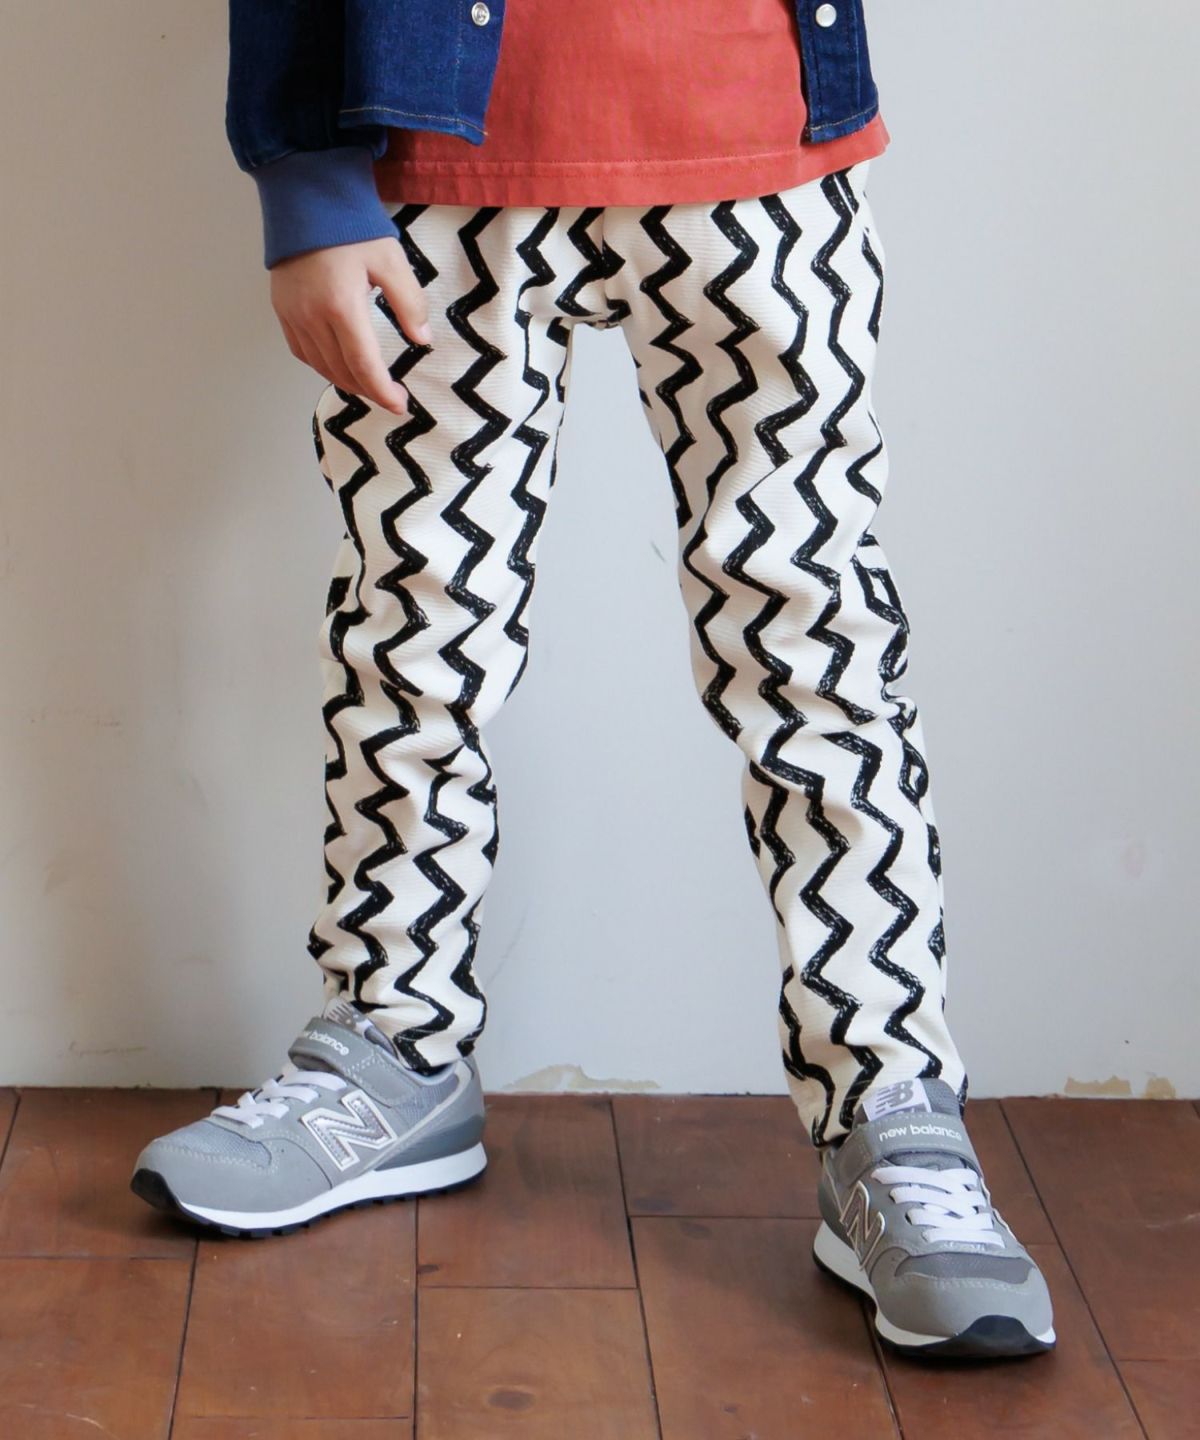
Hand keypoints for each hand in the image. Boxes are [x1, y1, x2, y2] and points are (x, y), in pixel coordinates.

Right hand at [270, 235, 431, 415]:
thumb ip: (409, 302)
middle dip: (369, 390)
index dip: (383, 392)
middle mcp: (313, 317)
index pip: (364, 366)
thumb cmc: (350, 225)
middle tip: (392, 396)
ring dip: (347, 381)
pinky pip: (302, 351)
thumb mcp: (391, 259)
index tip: (400, 404)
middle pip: (342, 372)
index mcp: (342, 306)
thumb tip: (422, 339)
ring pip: (321, 366)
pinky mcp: (282, 309)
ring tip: (370, 384)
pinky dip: (323, 365)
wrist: (305, 197)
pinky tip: (340, 365)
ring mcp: (293, 315)